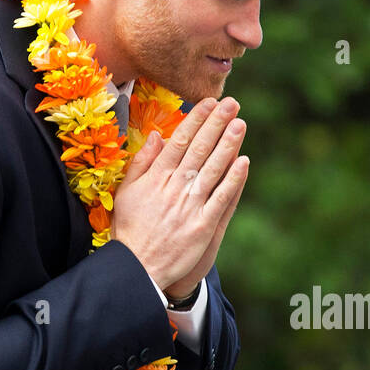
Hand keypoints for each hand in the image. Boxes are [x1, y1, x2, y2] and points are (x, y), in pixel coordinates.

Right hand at [112, 96, 248, 289]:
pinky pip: (221, 198)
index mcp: (155, 178)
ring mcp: (190, 206)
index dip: (195, 120)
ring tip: (240, 124)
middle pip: (199, 149)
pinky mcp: (203, 225)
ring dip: (228, 145)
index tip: (208, 103)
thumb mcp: (126, 192)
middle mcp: (174, 188)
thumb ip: (141, 163)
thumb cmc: (130, 229)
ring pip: (213, 169)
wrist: (138, 266)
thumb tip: (156, 137)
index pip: (179, 141)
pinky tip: (243, 163)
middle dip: (216, 124)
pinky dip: (233, 180)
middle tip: (231, 104)